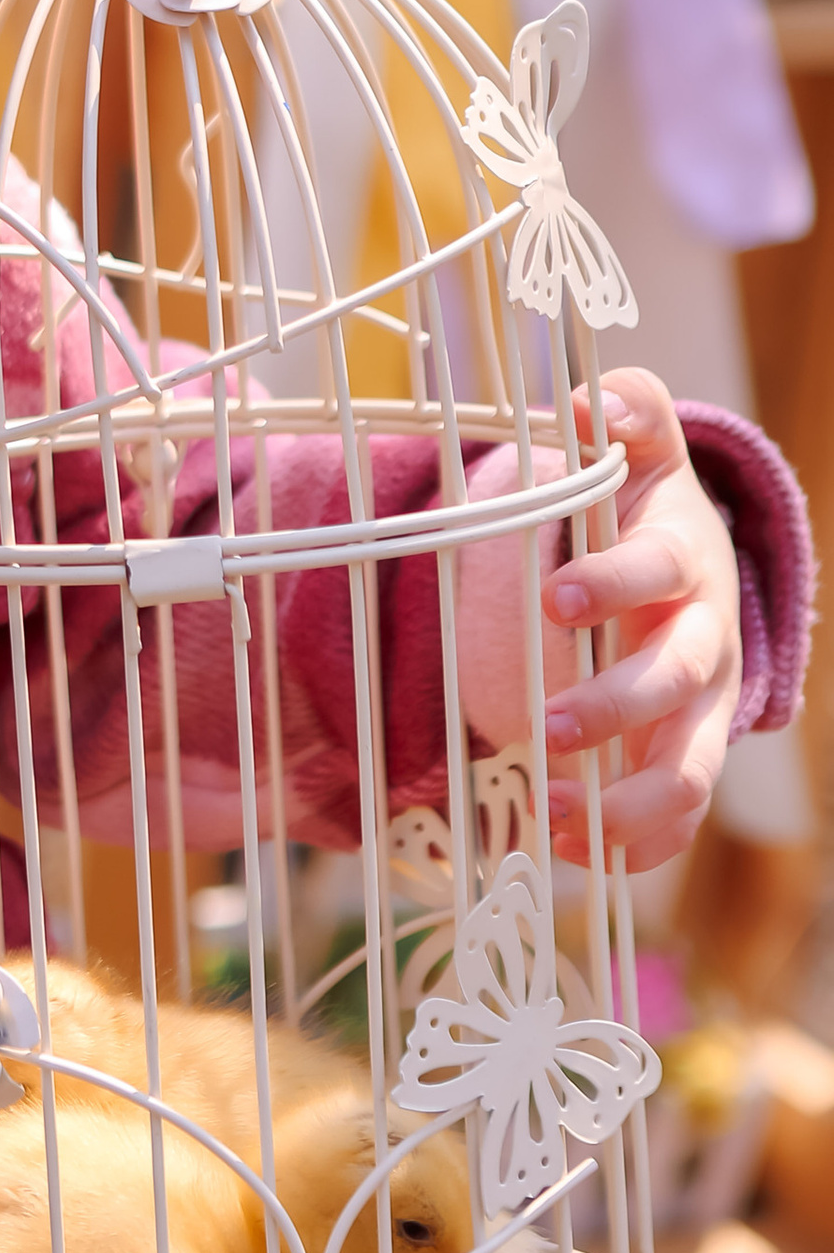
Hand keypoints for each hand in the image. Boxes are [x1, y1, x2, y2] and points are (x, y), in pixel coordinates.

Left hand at [462, 369, 740, 870]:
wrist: (692, 570)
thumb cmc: (647, 506)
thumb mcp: (640, 447)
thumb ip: (624, 413)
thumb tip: (590, 399)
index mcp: (685, 560)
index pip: (656, 571)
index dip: (612, 583)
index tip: (556, 597)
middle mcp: (705, 641)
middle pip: (676, 683)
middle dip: (615, 708)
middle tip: (547, 727)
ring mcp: (703, 709)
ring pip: (690, 770)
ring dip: (628, 801)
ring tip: (554, 815)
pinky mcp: (687, 757)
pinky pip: (675, 819)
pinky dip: (634, 846)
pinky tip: (570, 853)